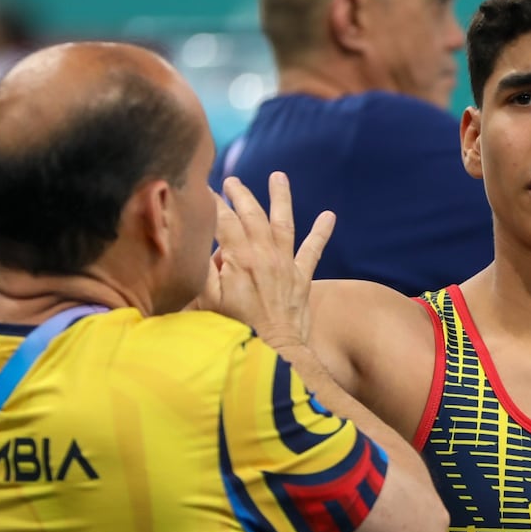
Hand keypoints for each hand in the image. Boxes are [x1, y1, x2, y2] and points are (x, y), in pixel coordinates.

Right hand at [208, 172, 334, 347]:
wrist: (274, 355)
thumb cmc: (235, 332)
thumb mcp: (207, 302)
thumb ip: (203, 271)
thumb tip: (201, 246)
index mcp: (239, 259)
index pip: (223, 220)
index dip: (211, 203)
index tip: (202, 188)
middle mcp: (265, 256)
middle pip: (252, 215)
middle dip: (240, 195)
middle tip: (231, 180)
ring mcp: (286, 266)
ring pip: (283, 222)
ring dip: (280, 198)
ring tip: (279, 176)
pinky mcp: (301, 279)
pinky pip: (313, 250)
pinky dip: (321, 232)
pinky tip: (329, 216)